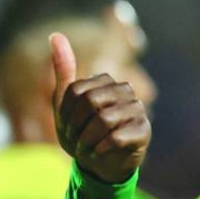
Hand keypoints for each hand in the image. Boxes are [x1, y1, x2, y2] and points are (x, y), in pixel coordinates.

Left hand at [51, 31, 150, 182]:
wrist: (98, 164)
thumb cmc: (81, 131)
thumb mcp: (65, 103)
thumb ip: (63, 70)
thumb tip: (55, 34)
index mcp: (105, 81)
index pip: (76, 92)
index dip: (66, 114)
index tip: (67, 127)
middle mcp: (125, 90)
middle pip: (90, 102)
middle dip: (76, 126)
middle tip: (77, 139)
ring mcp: (137, 109)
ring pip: (104, 120)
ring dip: (87, 140)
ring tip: (87, 147)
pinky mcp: (144, 131)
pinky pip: (116, 137)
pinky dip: (100, 149)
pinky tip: (99, 152)